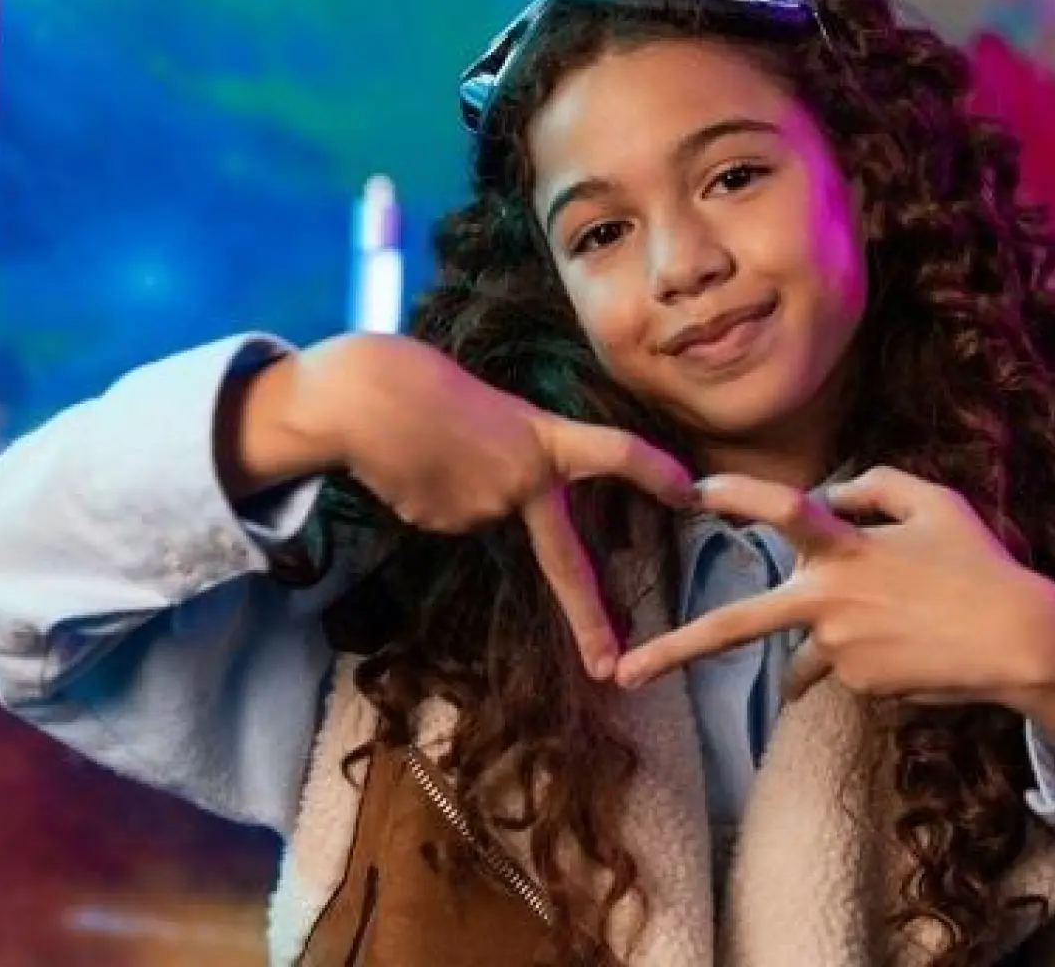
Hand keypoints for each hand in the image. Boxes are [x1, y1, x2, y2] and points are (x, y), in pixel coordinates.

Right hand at [243, 333, 695, 679]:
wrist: (364, 394)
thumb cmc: (423, 386)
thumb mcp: (489, 410)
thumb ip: (516, 452)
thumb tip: (510, 499)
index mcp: (542, 439)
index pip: (614, 452)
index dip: (653, 471)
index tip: (690, 493)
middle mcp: (522, 482)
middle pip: (564, 563)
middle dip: (589, 621)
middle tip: (611, 669)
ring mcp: (482, 508)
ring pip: (481, 519)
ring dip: (457, 492)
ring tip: (428, 451)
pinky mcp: (443, 524)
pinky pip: (446, 520)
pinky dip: (429, 498)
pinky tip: (410, 471)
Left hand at [614, 467, 1054, 753]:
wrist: (1019, 643)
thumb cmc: (978, 564)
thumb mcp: (934, 502)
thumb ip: (872, 487)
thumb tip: (828, 497)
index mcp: (845, 549)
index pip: (781, 511)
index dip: (737, 495)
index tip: (696, 491)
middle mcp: (829, 603)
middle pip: (736, 627)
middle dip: (674, 652)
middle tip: (623, 673)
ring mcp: (839, 652)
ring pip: (808, 644)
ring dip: (832, 637)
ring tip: (904, 625)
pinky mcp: (858, 687)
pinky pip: (843, 667)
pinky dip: (868, 654)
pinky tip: (914, 646)